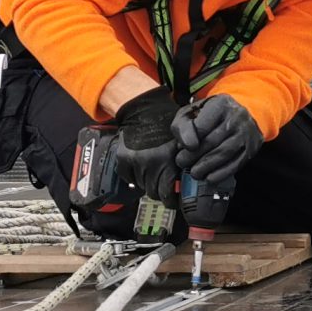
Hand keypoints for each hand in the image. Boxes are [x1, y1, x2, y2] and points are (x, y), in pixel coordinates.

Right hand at [110, 86, 184, 204]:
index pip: (167, 195)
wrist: (146, 109)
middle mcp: (149, 164)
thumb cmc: (168, 124)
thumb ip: (185, 164)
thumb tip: (188, 184)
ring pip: (142, 186)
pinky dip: (134, 176)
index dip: (172, 201)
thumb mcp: (183, 143)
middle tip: (165, 187)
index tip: (174, 201)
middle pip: (153, 193)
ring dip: (148, 183)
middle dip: (161, 192)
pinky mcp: (122, 158)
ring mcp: (134, 162)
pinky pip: (128, 178)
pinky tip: (142, 169)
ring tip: (155, 173)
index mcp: (167, 161)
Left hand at [175, 94, 262, 188]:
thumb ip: (182, 125)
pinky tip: (209, 177)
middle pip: (212, 141)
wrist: (241, 115)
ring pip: (224, 153)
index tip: (181, 147)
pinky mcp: (251, 148)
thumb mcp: (193, 112)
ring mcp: (246, 133)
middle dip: (193, 156)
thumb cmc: (212, 115)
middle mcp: (237, 117)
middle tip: (182, 162)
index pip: (201, 126)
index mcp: (220, 105)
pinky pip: (236, 164)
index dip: (188, 140)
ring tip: (194, 172)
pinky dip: (220, 174)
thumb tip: (184, 145)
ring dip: (206, 167)